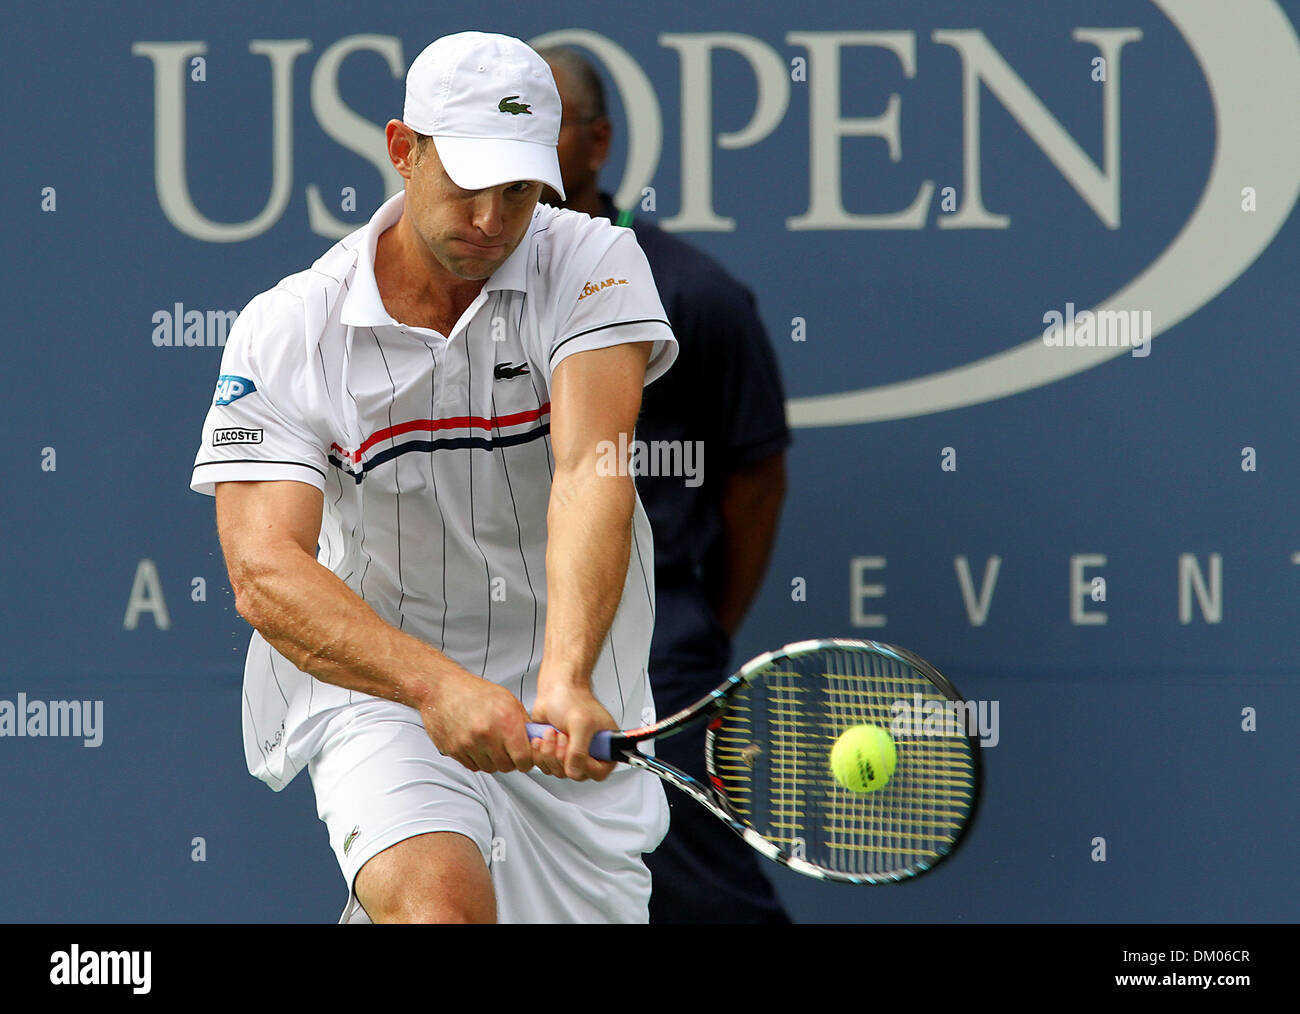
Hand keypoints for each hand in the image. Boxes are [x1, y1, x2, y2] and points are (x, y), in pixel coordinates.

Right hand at [414, 667, 535, 774]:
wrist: (441, 688)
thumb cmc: (474, 691)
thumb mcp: (507, 699)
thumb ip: (523, 723)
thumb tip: (535, 740)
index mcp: (505, 720)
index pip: (524, 758)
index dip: (527, 760)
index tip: (525, 757)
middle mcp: (487, 734)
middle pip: (507, 766)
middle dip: (510, 760)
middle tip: (507, 749)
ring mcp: (469, 744)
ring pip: (490, 768)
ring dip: (493, 760)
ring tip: (490, 743)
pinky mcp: (454, 750)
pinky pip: (473, 766)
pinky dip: (477, 759)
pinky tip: (476, 744)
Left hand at [530, 681, 618, 781]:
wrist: (555, 690)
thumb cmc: (573, 699)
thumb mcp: (580, 724)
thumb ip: (579, 751)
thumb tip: (574, 771)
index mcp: (605, 746)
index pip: (599, 772)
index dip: (585, 766)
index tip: (575, 751)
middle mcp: (589, 753)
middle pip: (576, 774)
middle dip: (563, 755)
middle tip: (563, 735)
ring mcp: (571, 754)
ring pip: (558, 771)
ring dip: (550, 752)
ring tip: (552, 733)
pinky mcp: (555, 753)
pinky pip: (546, 766)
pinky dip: (540, 753)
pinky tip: (542, 738)